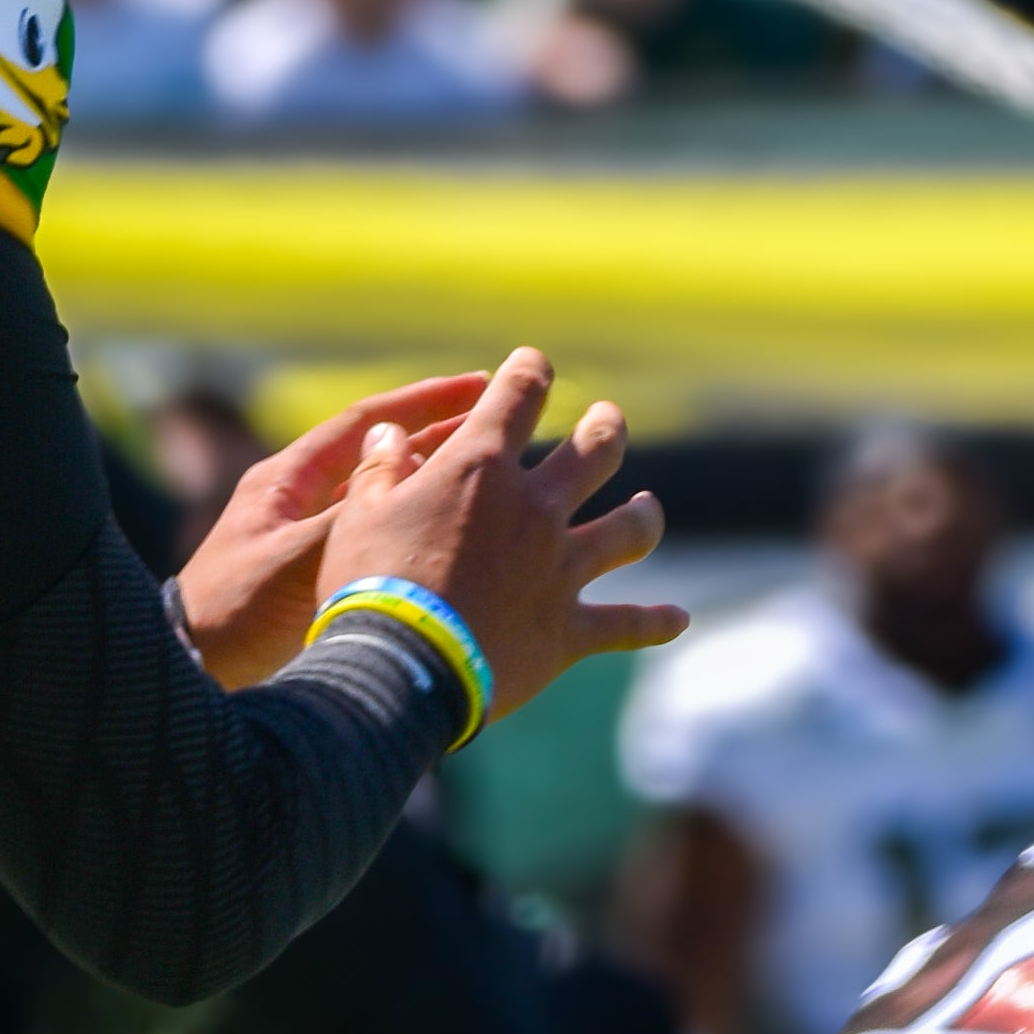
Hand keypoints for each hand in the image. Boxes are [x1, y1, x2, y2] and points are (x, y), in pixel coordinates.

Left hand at [172, 373, 484, 688]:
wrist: (190, 673)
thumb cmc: (231, 613)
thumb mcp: (295, 559)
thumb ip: (353, 521)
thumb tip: (416, 490)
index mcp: (286, 482)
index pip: (366, 423)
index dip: (424, 401)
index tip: (477, 386)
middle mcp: (298, 503)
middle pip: (380, 457)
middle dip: (438, 436)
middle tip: (499, 422)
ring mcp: (307, 542)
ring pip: (382, 500)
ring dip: (431, 484)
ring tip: (491, 474)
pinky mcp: (316, 582)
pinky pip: (376, 544)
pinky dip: (414, 532)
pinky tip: (456, 538)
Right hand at [326, 348, 680, 724]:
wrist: (401, 668)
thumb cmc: (368, 587)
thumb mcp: (356, 516)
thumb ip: (380, 470)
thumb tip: (388, 433)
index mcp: (480, 469)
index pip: (519, 394)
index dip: (530, 370)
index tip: (531, 364)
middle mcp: (535, 509)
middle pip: (596, 449)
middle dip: (605, 428)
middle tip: (605, 423)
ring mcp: (560, 569)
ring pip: (630, 530)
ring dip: (643, 516)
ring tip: (645, 508)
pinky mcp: (567, 629)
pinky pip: (625, 624)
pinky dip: (653, 623)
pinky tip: (678, 620)